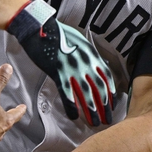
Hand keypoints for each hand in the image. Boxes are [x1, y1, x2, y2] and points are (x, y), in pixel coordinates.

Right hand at [6, 0, 115, 125]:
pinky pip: (67, 94)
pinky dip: (72, 107)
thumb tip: (95, 65)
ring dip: (91, 111)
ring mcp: (72, 68)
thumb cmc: (58, 33)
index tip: (112, 105)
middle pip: (99, 89)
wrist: (39, 28)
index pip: (106, 77)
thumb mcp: (79, 40)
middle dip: (104, 107)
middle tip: (107, 120)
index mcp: (92, 54)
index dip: (111, 93)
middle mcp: (85, 62)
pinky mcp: (58, 73)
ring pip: (86, 94)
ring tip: (94, 123)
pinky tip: (74, 117)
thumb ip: (88, 54)